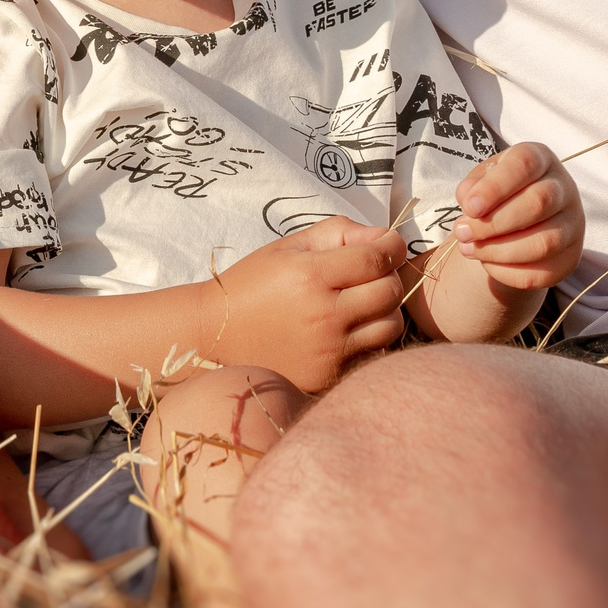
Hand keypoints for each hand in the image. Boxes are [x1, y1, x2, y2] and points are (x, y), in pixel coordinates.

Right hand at [204, 217, 406, 391]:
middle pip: (391, 291)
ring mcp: (328, 351)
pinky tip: (348, 329)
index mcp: (311, 275)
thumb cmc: (252, 283)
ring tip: (362, 303)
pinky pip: (372, 354)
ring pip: (390, 326)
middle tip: (371, 273)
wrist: (215, 335)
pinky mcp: (327, 376)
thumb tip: (381, 237)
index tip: (388, 244)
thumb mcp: (288, 246)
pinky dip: (370, 338)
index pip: (378, 257)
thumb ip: (337, 232)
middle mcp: (324, 315)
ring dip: (385, 310)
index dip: (392, 245)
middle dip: (389, 275)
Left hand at [455, 142, 585, 290]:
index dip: (495, 187)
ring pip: (544, 242)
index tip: (469, 207)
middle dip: (494, 223)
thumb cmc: (497, 194)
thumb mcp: (481, 181)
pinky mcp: (570, 258)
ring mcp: (573, 225)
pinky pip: (543, 272)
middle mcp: (564, 189)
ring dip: (499, 250)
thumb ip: (472, 188)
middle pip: (538, 203)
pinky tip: (487, 264)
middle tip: (462, 232)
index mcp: (541, 159)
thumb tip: (470, 201)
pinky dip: (509, 272)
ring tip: (469, 249)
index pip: (525, 164)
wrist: (518, 223)